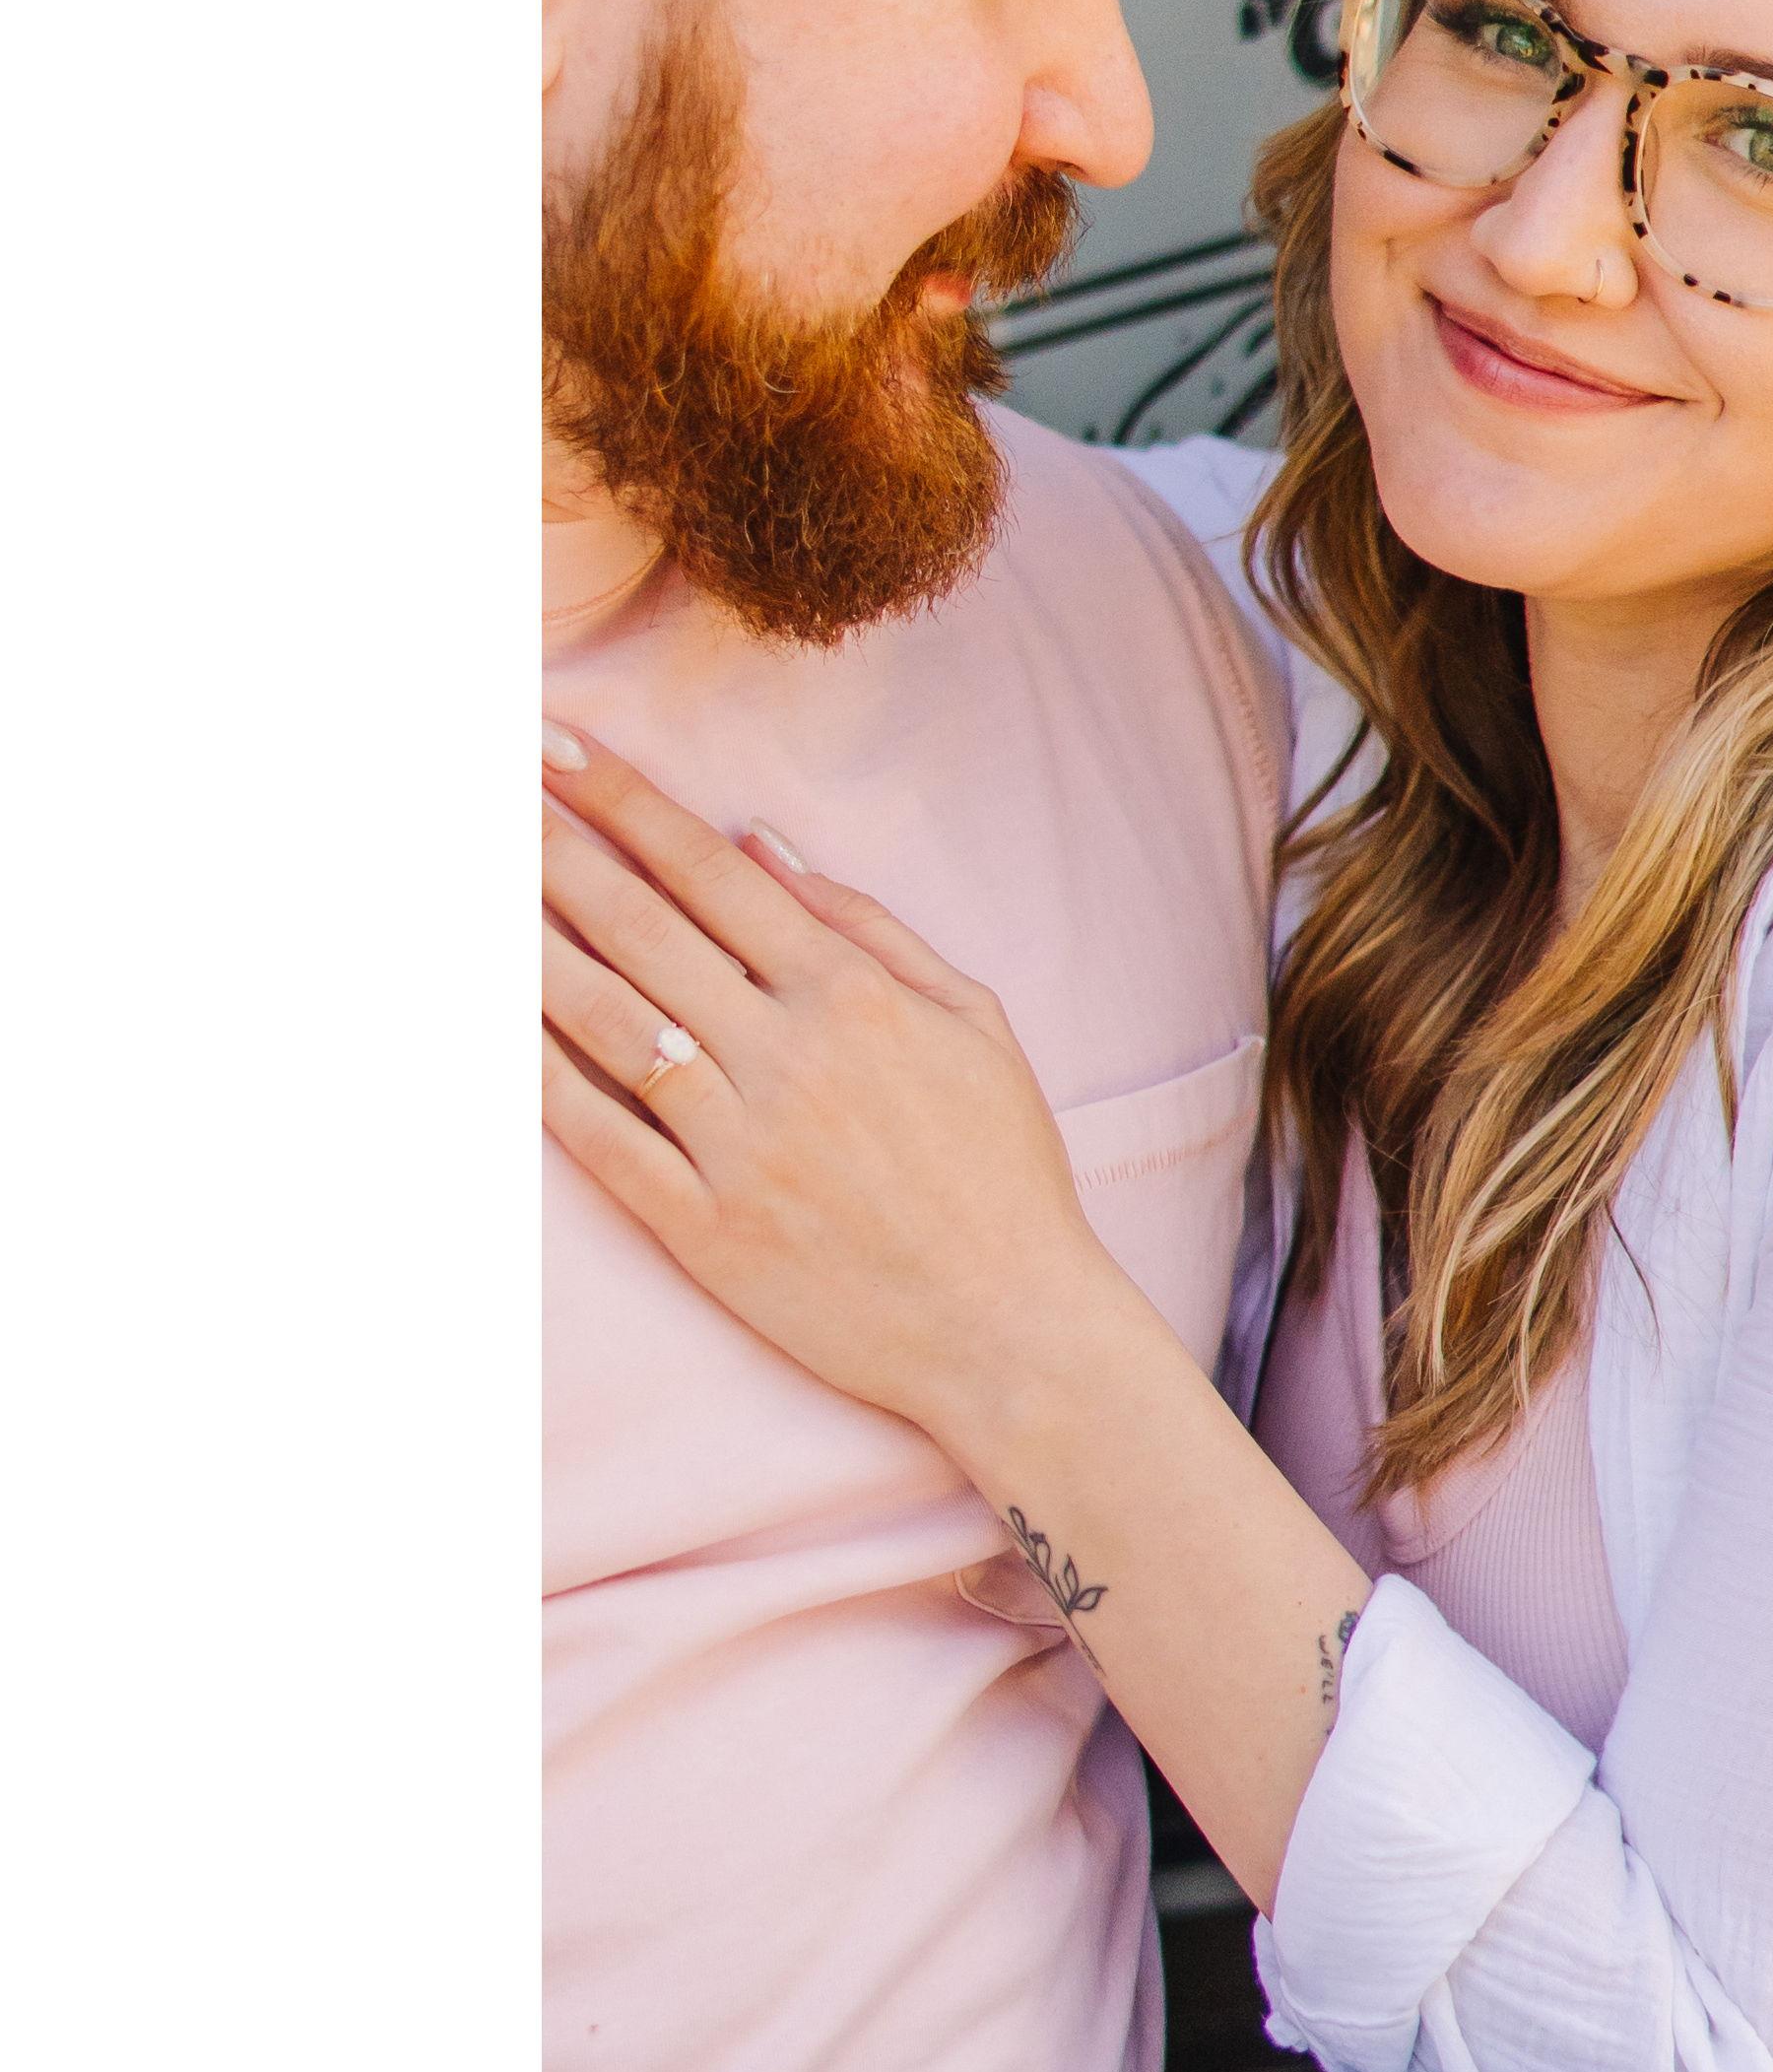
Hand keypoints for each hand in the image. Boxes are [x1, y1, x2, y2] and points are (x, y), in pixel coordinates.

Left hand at [540, 720, 1112, 1446]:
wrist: (1008, 1325)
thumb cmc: (1002, 1167)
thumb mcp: (974, 1019)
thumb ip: (869, 927)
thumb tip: (765, 845)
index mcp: (855, 994)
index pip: (712, 873)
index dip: (625, 802)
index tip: (557, 747)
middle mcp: (789, 1056)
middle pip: (641, 929)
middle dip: (552, 849)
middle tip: (481, 789)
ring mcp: (740, 1144)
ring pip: (607, 1023)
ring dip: (526, 947)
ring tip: (465, 886)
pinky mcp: (705, 1228)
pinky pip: (602, 1140)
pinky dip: (539, 1081)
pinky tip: (493, 1028)